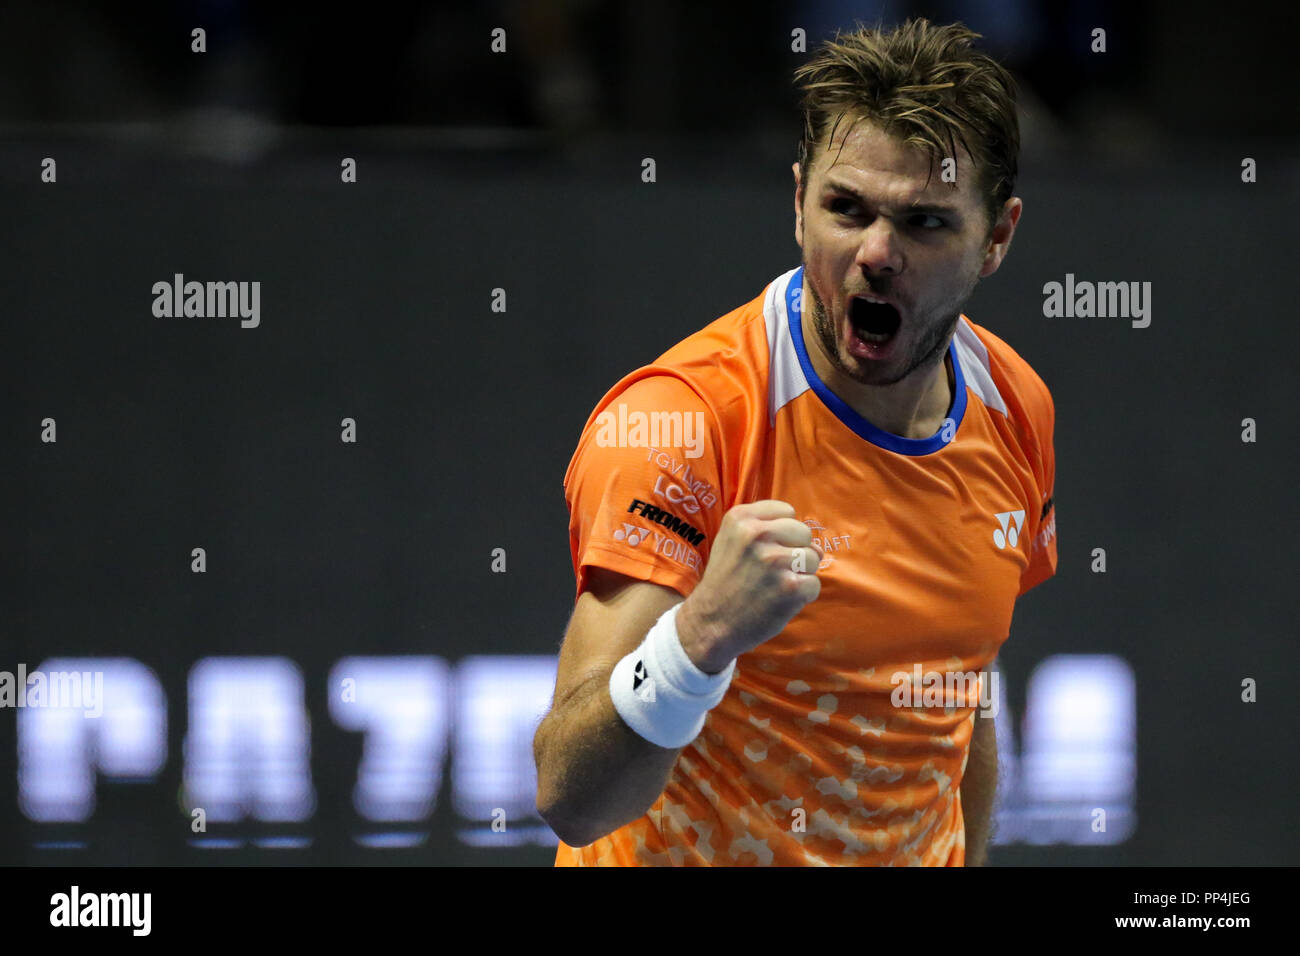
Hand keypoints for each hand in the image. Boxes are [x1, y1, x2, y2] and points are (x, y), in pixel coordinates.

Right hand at [676, 500, 822, 672]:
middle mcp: (756, 535)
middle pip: (803, 532)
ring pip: (813, 558)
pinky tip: (779, 601)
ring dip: (800, 575)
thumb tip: (818, 547)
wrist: (710, 624)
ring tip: (774, 586)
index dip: (782, 533)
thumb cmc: (725, 582)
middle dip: (795, 552)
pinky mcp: (790, 587)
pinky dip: (802, 597)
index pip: (787, 512)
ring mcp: (774, 560)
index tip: (765, 550)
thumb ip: (769, 531)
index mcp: (740, 518)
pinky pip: (814, 584)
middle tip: (771, 572)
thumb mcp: (731, 542)